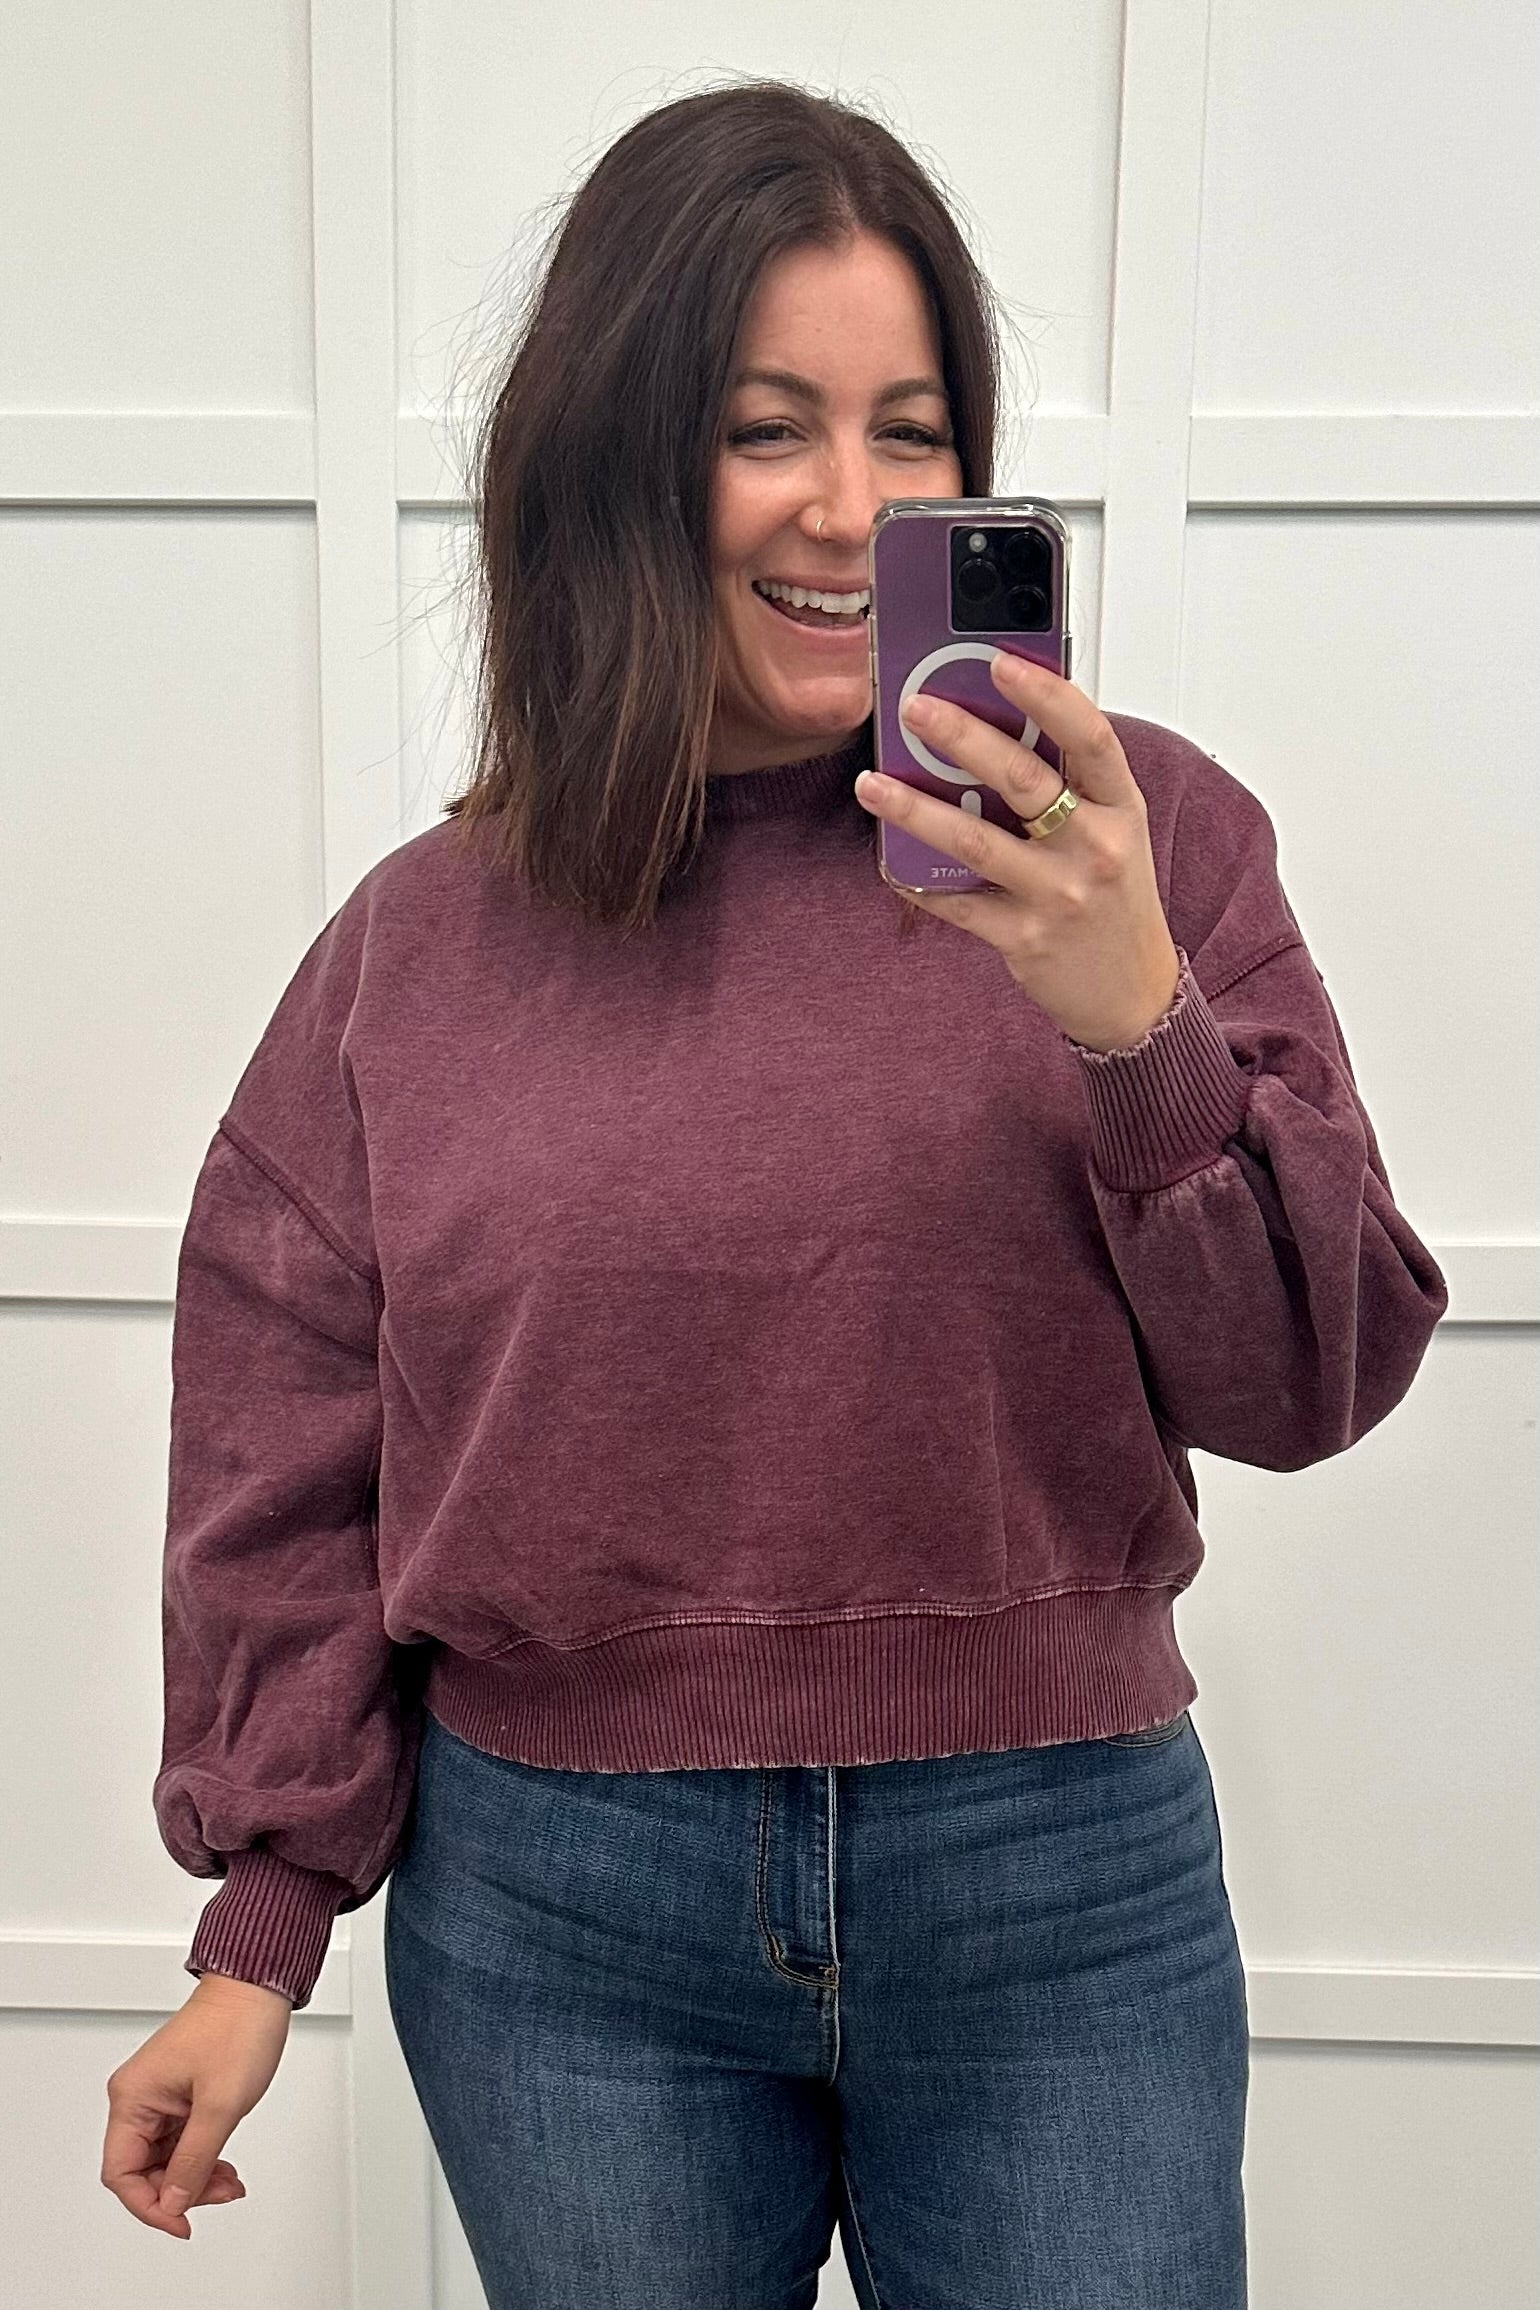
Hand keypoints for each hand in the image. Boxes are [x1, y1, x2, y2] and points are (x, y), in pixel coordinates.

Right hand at [102, 1972, 291, 2236]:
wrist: (259, 1988)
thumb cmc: (237, 2026)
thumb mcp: (220, 2106)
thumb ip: (194, 2161)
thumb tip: (172, 2202)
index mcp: (133, 2097)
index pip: (122, 2173)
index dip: (150, 2206)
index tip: (180, 2222)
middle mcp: (139, 2097)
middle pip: (143, 2170)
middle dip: (180, 2191)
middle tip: (218, 2195)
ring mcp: (159, 2095)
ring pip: (165, 2159)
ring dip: (195, 2177)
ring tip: (229, 2182)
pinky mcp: (180, 2093)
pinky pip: (181, 2141)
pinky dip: (202, 2157)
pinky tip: (224, 2166)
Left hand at [854, 653, 1181, 1052]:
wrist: (1133, 993)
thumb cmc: (1116, 899)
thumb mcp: (1114, 831)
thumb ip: (1070, 784)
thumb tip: (997, 722)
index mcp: (1122, 808)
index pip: (1090, 737)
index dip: (1046, 695)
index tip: (1000, 664)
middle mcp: (1096, 848)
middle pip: (1023, 780)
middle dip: (961, 738)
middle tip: (913, 709)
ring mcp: (1059, 896)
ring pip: (975, 842)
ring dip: (915, 810)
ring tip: (872, 785)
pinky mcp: (1024, 939)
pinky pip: (957, 903)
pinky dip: (917, 881)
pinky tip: (888, 860)